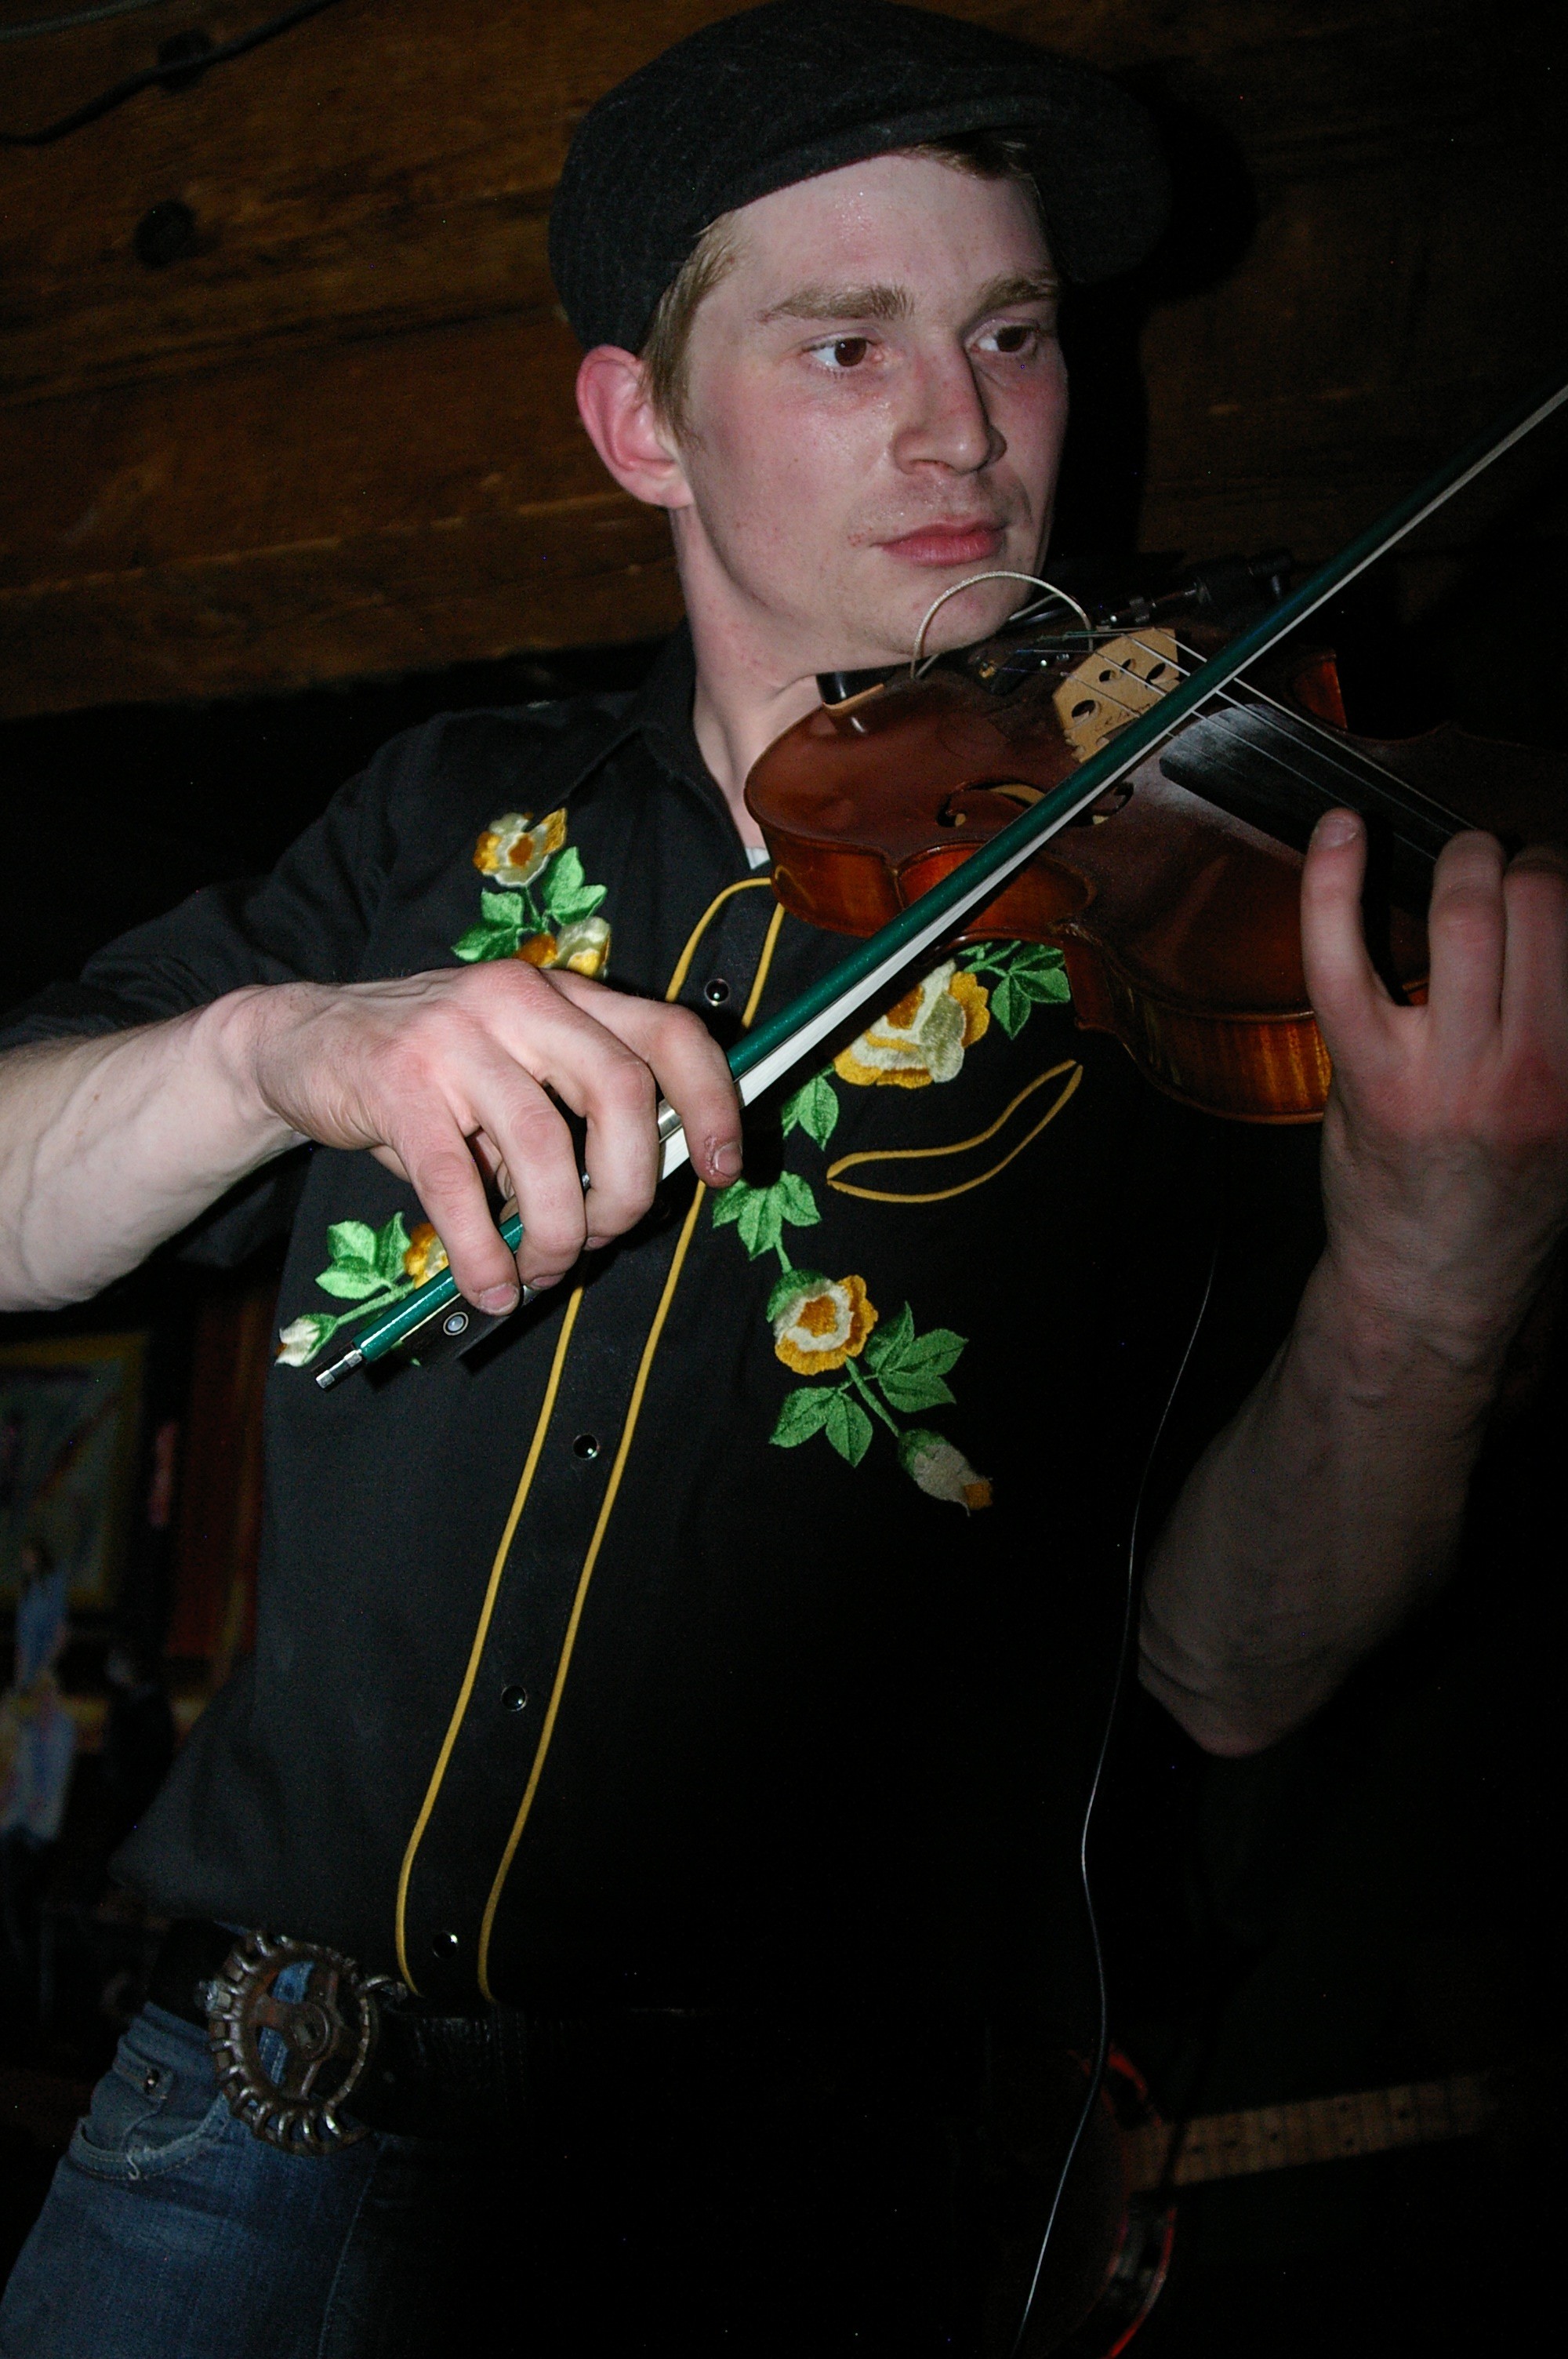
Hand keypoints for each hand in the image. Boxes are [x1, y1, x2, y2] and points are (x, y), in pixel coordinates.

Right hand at [239, 962, 741, 1304]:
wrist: (299, 1041)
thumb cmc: (425, 1075)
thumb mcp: (510, 1074)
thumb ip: (571, 1118)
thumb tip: (628, 1201)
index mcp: (564, 996)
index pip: (668, 1034)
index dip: (710, 1104)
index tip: (719, 1169)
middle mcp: (519, 1001)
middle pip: (622, 1092)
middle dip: (627, 1189)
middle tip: (602, 1236)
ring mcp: (456, 1037)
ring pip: (544, 1146)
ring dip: (555, 1231)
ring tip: (542, 1269)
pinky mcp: (397, 1084)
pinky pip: (456, 1185)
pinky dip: (482, 1251)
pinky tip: (489, 1284)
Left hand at [1301, 811, 1567, 1362]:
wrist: (1434, 1284)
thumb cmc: (1508, 1197)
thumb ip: (1567, 1026)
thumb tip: (1558, 932)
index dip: (1565, 879)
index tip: (1549, 880)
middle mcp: (1538, 1066)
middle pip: (1541, 900)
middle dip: (1520, 859)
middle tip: (1502, 868)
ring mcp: (1451, 1070)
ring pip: (1463, 910)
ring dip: (1461, 858)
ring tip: (1459, 862)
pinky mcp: (1372, 1076)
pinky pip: (1342, 959)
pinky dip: (1333, 882)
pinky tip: (1339, 829)